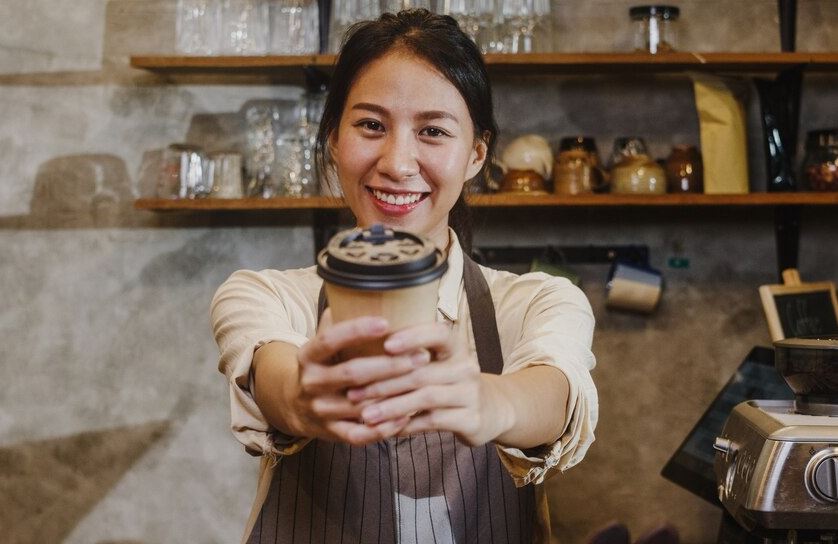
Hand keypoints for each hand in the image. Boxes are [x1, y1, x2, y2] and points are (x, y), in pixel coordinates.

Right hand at [291, 309, 430, 445]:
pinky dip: (384, 428)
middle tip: (422, 355)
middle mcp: (311, 384)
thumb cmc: (322, 364)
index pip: (329, 340)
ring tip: (423, 382)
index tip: (385, 322)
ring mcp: (320, 411)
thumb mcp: (322, 342)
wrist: (294, 405)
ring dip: (394, 394)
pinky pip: (359, 435)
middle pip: (352, 373)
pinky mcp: (331, 434)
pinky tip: (407, 415)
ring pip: (360, 404)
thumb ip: (339, 319)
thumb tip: (364, 286)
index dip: (356, 331)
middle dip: (390, 365)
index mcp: (307, 356)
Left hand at [346, 322, 513, 446]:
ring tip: (366, 414)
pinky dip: (407, 425)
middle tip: (355, 392)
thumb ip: (410, 354)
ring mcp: (471, 394)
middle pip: (422, 372)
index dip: (413, 337)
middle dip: (384, 382)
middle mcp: (466, 366)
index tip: (385, 344)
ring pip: (425, 398)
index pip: (439, 333)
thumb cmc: (450, 382)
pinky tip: (387, 428)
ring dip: (392, 407)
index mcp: (456, 346)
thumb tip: (360, 345)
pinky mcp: (471, 419)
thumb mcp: (439, 361)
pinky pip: (432, 421)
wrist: (490, 410)